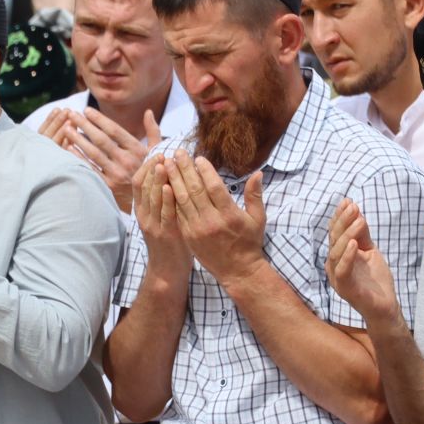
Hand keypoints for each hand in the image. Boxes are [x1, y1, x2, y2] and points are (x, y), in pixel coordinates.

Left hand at [51, 108, 159, 213]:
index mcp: (138, 151)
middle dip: (85, 125)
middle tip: (71, 114)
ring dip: (77, 139)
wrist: (151, 201)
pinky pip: (89, 168)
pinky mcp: (108, 186)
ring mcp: (117, 174)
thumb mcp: (157, 152)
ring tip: (66, 128)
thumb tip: (148, 112)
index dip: (100, 119)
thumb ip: (153, 131)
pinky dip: (78, 157)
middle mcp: (127, 162)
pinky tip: (68, 148)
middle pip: (101, 139)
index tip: (87, 110)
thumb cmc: (151, 172)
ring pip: (93, 153)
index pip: (115, 131)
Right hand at [132, 156, 191, 278]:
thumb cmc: (170, 242)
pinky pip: (164, 214)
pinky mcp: (165, 234)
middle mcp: (144, 215)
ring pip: (152, 198)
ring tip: (164, 162)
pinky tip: (169, 187)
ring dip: (158, 179)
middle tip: (162, 152)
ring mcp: (153, 224)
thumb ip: (162, 200)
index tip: (157, 153)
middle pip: (143, 186)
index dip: (147, 167)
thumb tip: (168, 178)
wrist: (167, 270)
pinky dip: (165, 200)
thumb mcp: (162, 218)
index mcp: (142, 210)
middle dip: (152, 168)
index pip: (139, 183)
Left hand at [169, 154, 266, 285]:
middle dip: (184, 169)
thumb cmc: (249, 243)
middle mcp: (212, 220)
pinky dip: (170, 197)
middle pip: (195, 190)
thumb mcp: (258, 219)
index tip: (198, 158)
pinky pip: (177, 213)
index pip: (214, 187)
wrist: (238, 271)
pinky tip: (165, 184)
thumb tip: (258, 173)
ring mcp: (197, 228)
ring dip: (172, 180)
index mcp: (230, 214)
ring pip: (182, 199)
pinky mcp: (188, 235)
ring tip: (166, 164)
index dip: (205, 171)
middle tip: (177, 153)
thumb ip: (255, 195)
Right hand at [326, 197, 400, 324]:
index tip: (348, 201)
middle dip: (343, 221)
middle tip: (353, 207)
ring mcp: (337, 277)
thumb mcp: (370, 252)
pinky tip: (354, 244)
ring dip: (347, 233)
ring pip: (336, 252)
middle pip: (334, 239)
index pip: (335, 233)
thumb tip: (358, 214)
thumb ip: (363, 236)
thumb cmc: (376, 280)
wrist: (385, 306)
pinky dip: (347, 256)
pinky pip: (342, 270)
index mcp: (337, 256)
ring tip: (359, 220)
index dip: (340, 217)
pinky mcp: (345, 288)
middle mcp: (333, 265)